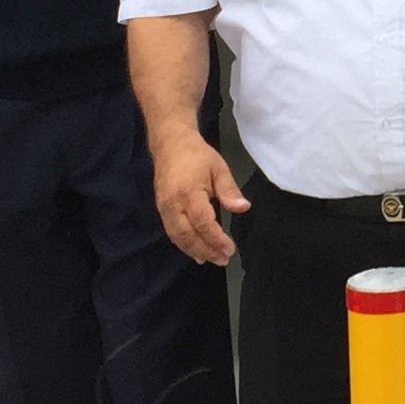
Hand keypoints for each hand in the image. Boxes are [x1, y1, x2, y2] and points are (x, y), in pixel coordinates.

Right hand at [151, 129, 251, 265]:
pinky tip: (196, 252)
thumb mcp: (219, 168)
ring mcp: (164, 208)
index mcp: (188, 192)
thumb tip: (243, 207)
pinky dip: (184, 244)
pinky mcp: (161, 210)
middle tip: (223, 259)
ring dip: (194, 251)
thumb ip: (229, 190)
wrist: (170, 144)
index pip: (202, 222)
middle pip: (187, 235)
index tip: (229, 249)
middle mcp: (172, 204)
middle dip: (206, 250)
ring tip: (212, 260)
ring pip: (177, 237)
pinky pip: (172, 232)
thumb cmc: (197, 155)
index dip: (215, 239)